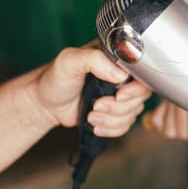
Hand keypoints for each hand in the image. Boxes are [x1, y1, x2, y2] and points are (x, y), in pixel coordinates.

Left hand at [31, 45, 151, 136]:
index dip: (134, 89)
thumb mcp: (70, 60)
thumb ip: (94, 59)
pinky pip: (126, 125)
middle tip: (97, 106)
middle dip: (118, 108)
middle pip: (140, 97)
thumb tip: (120, 75)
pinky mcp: (116, 112)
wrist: (45, 103)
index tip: (118, 95)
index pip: (142, 73)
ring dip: (112, 120)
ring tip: (91, 115)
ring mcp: (120, 95)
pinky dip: (111, 129)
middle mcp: (122, 76)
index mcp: (116, 59)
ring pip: (134, 114)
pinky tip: (95, 124)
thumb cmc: (55, 78)